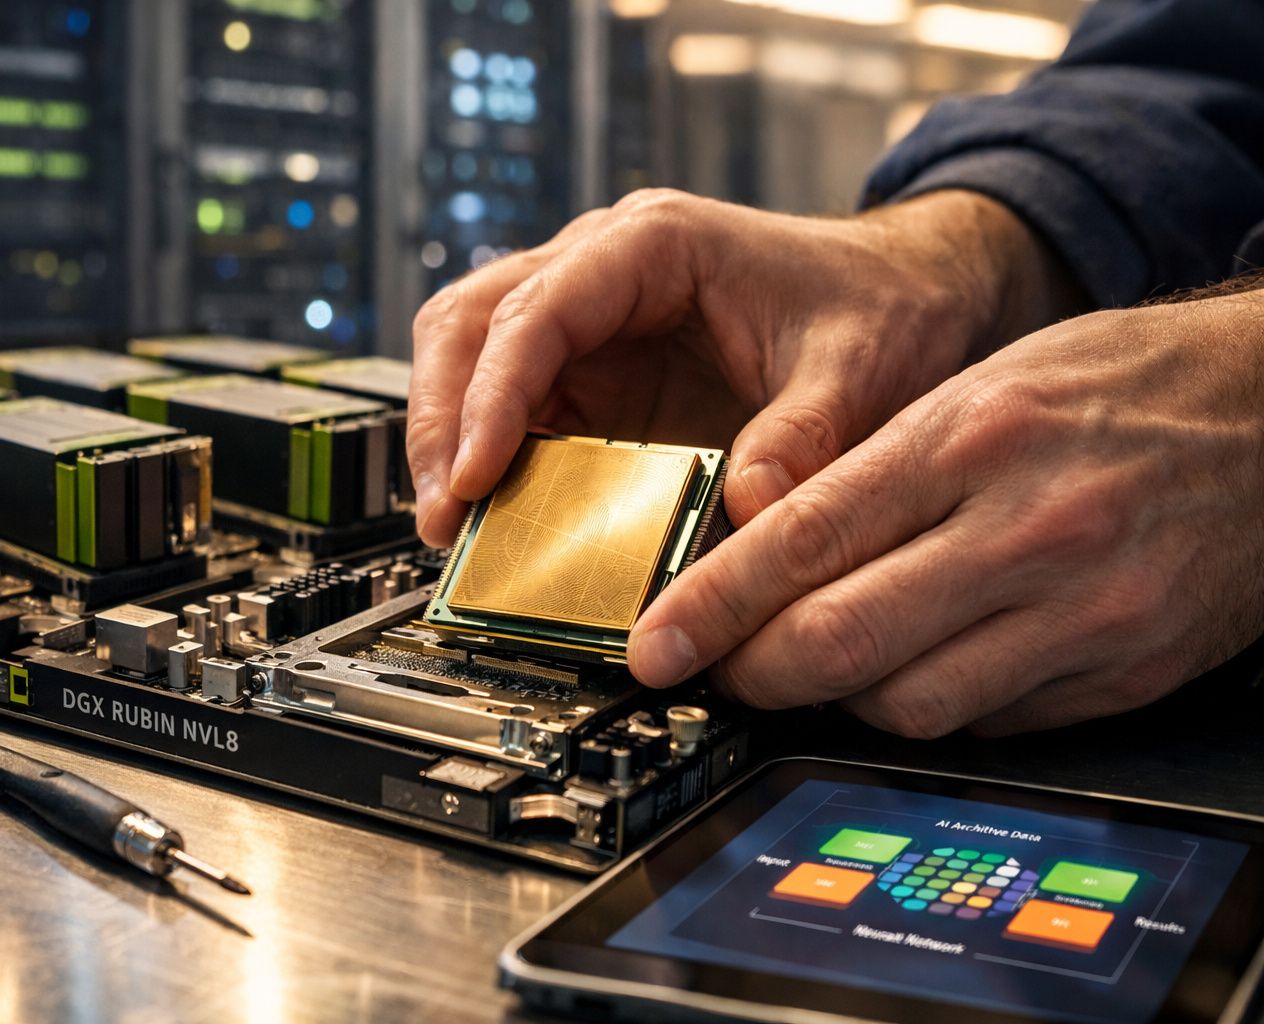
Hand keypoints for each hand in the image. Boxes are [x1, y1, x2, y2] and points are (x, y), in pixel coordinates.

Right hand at [408, 188, 1080, 546]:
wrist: (905, 293)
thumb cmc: (879, 303)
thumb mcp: (857, 369)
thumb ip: (803, 439)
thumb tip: (750, 513)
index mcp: (653, 245)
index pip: (535, 310)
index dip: (492, 395)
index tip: (476, 474)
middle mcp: (601, 271)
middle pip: (468, 324)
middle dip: (439, 418)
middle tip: (445, 514)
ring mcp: (591, 323)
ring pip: (468, 357)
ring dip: (447, 438)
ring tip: (452, 525)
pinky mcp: (596, 374)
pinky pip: (514, 407)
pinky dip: (490, 459)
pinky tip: (495, 517)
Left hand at [630, 288, 1263, 734]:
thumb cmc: (1116, 384)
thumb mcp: (980, 387)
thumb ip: (875, 472)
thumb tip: (767, 551)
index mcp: (971, 438)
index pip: (804, 538)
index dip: (712, 605)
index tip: (655, 644)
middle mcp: (1026, 528)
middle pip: (842, 640)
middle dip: (757, 673)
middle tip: (721, 672)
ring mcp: (1085, 609)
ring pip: (909, 704)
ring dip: (843, 699)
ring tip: (825, 666)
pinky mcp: (1126, 669)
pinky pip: (991, 723)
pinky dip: (934, 706)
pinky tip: (921, 668)